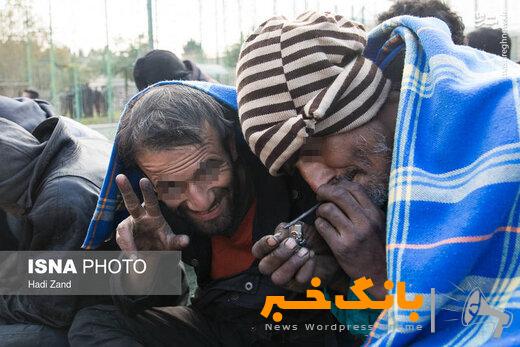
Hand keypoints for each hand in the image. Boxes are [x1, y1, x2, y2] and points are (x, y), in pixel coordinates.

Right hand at [115, 174, 189, 250]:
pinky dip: (128, 250)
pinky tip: (134, 259)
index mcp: (154, 215)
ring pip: (122, 230)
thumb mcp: (171, 242)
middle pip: (131, 203)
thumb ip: (177, 241)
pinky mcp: (122, 235)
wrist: (152, 254)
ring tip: (136, 257)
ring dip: (127, 242)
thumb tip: (186, 240)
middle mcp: (140, 216)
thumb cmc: (163, 242)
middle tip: (120, 177)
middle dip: (125, 190)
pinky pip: (122, 242)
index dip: (147, 192)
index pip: (151, 202)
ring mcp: (129, 225)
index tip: (143, 180)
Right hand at [252, 222, 340, 291]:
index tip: (274, 239)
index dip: (263, 245)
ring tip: (305, 251)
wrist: (332, 248)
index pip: (257, 250)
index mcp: (271, 250)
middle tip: (292, 244)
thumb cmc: (312, 238)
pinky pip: (299, 279)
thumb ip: (285, 230)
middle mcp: (275, 266)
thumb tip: (278, 235)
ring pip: (278, 278)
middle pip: (264, 267)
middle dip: (278, 255)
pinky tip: (312, 257)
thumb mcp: (298, 228)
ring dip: (291, 263)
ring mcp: (287, 278)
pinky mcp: (300, 285)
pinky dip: (306, 267)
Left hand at [314, 179, 386, 298]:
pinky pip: (322, 226)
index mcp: (375, 213)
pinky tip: (324, 229)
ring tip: (323, 216)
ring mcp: (353, 234)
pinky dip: (319, 225)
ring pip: (327, 210)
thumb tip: (343, 191)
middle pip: (338, 194)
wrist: (382, 276)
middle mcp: (365, 221)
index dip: (338, 185)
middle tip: (319, 196)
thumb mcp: (380, 224)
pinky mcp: (341, 248)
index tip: (331, 190)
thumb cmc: (379, 249)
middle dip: (324, 192)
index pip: (353, 188)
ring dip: (320, 210)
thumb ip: (365, 209)